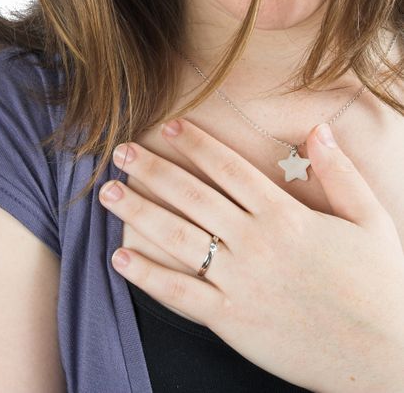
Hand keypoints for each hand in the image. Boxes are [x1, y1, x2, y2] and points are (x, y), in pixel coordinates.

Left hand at [99, 119, 403, 392]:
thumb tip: (317, 129)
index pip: (229, 169)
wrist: (383, 357)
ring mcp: (240, 282)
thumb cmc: (378, 285)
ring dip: (138, 213)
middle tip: (120, 151)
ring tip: (108, 193)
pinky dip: (147, 276)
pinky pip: (180, 295)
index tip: (169, 127)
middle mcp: (256, 243)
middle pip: (192, 196)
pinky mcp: (231, 320)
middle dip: (152, 170)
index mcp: (286, 215)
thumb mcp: (370, 219)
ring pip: (177, 239)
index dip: (196, 144)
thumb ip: (339, 172)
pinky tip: (120, 259)